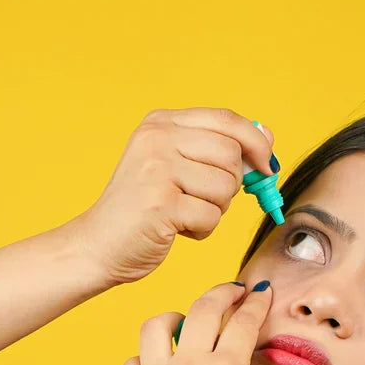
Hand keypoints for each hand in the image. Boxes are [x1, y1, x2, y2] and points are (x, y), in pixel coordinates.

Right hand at [67, 108, 275, 285]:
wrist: (97, 245)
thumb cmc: (141, 209)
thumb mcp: (175, 166)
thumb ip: (216, 148)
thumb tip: (266, 135)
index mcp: (160, 122)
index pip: (226, 119)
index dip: (256, 143)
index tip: (267, 166)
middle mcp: (157, 138)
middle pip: (231, 154)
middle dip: (230, 184)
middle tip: (203, 199)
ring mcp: (157, 169)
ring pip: (226, 187)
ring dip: (215, 210)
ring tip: (184, 214)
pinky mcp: (161, 203)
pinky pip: (212, 216)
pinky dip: (202, 229)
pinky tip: (176, 229)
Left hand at [118, 281, 272, 364]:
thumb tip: (229, 361)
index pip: (242, 321)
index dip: (254, 302)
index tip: (259, 293)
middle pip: (203, 309)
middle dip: (221, 293)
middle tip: (230, 292)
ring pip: (156, 326)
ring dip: (174, 318)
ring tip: (182, 324)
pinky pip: (133, 363)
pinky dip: (147, 359)